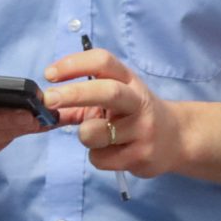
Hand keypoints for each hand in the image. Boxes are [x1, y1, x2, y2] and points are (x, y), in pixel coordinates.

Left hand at [42, 46, 185, 178]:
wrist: (178, 139)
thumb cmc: (133, 115)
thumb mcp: (113, 99)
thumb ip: (79, 101)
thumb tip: (42, 107)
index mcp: (128, 80)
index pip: (103, 61)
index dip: (75, 64)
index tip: (49, 74)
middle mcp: (138, 101)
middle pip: (107, 91)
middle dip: (74, 94)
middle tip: (49, 100)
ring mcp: (143, 129)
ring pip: (95, 132)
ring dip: (85, 135)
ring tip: (98, 136)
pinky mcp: (143, 156)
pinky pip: (100, 158)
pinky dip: (97, 156)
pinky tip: (113, 152)